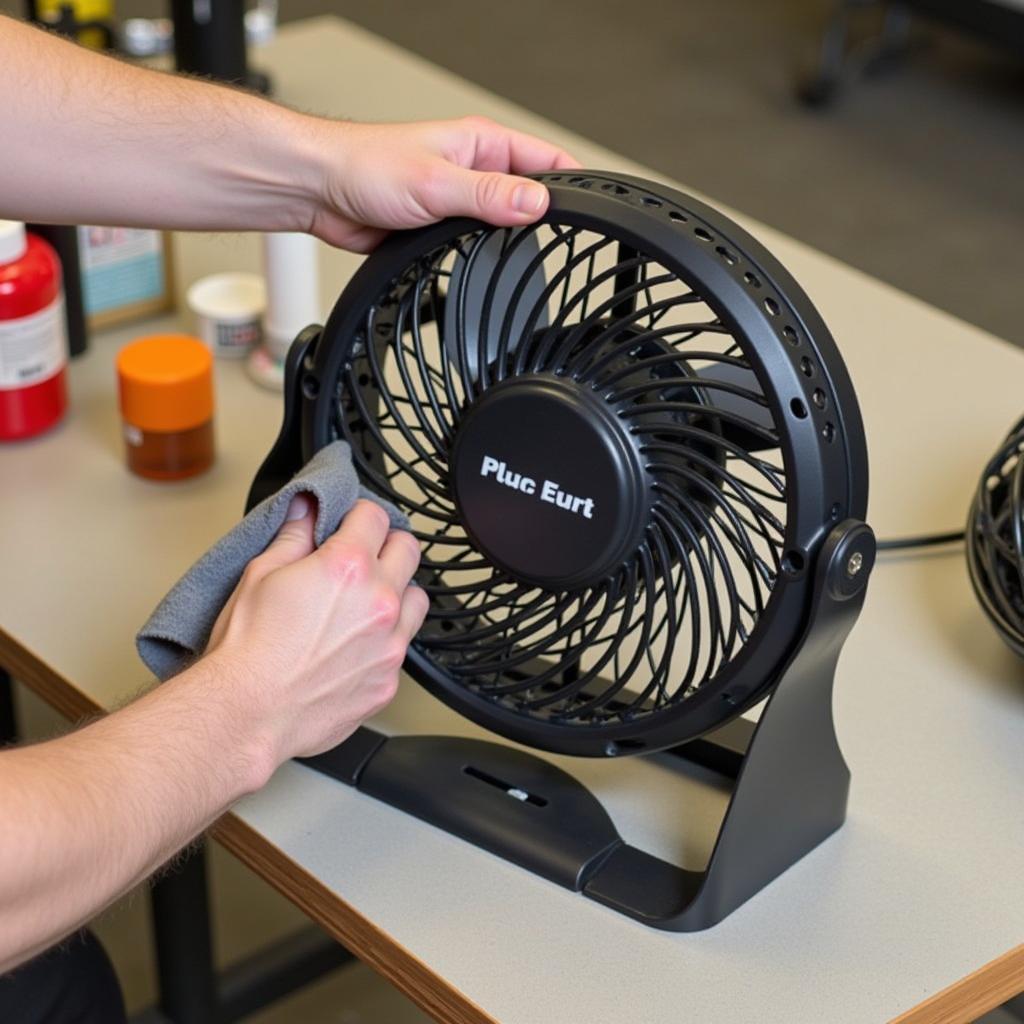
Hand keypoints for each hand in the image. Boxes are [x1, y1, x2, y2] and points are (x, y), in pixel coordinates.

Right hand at [204, 497, 427, 765]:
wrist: (246, 712)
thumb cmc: (247, 648)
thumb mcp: (260, 574)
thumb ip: (294, 536)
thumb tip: (307, 509)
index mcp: (348, 567)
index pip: (376, 516)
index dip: (359, 514)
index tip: (349, 522)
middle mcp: (379, 601)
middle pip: (408, 549)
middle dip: (385, 544)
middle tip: (362, 554)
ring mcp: (390, 643)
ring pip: (417, 598)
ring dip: (397, 591)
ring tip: (365, 601)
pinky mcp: (389, 680)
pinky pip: (402, 646)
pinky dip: (386, 638)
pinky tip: (356, 644)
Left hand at [305, 115, 581, 250]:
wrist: (318, 191)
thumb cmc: (363, 166)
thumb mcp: (437, 183)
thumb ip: (489, 196)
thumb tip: (536, 204)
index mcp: (483, 143)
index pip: (548, 161)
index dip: (572, 186)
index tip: (589, 213)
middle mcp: (475, 168)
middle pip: (529, 197)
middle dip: (543, 220)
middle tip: (557, 245)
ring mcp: (459, 199)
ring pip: (502, 225)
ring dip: (510, 240)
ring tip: (521, 257)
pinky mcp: (440, 227)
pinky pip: (475, 244)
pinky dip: (482, 256)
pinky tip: (485, 266)